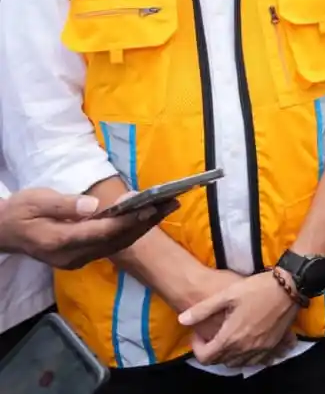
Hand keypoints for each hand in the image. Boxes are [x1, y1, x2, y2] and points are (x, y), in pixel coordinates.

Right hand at [0, 190, 175, 268]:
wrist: (4, 232)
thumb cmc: (19, 212)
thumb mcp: (35, 201)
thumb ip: (64, 205)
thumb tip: (92, 206)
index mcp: (59, 241)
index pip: (102, 232)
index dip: (129, 220)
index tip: (151, 205)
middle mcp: (72, 256)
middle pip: (117, 240)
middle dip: (146, 222)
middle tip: (172, 202)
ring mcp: (77, 260)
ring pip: (117, 245)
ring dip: (143, 227)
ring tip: (167, 207)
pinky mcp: (81, 258)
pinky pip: (111, 246)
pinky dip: (131, 231)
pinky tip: (146, 217)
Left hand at [180, 271, 299, 367]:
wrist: (290, 286)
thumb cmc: (256, 288)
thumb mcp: (227, 294)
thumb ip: (202, 309)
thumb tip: (182, 320)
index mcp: (231, 337)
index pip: (206, 357)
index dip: (197, 348)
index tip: (199, 334)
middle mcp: (245, 348)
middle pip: (221, 361)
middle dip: (212, 351)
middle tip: (212, 334)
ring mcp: (261, 349)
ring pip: (237, 363)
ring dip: (228, 355)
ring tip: (228, 338)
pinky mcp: (273, 345)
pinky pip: (256, 360)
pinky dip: (247, 356)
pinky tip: (246, 343)